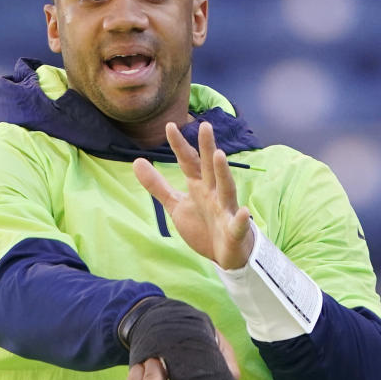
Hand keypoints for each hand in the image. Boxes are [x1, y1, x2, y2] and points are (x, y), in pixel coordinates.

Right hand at [127, 328, 239, 379]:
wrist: (158, 314)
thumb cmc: (190, 333)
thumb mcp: (209, 336)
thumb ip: (223, 354)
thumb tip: (234, 377)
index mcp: (181, 342)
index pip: (182, 356)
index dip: (186, 370)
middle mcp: (162, 349)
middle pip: (156, 369)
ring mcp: (148, 357)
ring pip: (142, 373)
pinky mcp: (138, 364)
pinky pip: (133, 376)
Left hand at [132, 121, 254, 269]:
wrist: (225, 254)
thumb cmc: (203, 225)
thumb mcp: (176, 205)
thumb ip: (158, 185)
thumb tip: (137, 161)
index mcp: (199, 186)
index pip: (188, 162)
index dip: (179, 145)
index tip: (170, 126)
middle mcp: (213, 193)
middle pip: (209, 168)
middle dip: (207, 148)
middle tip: (205, 126)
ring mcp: (225, 210)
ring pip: (225, 188)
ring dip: (223, 172)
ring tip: (219, 156)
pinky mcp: (234, 230)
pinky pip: (238, 224)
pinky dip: (241, 219)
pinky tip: (243, 212)